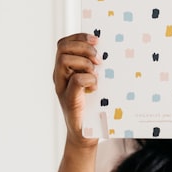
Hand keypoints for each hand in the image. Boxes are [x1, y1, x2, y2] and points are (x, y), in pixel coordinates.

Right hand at [54, 33, 100, 147]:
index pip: (65, 43)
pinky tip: (95, 88)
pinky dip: (89, 79)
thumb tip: (110, 52)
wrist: (86, 134)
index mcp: (65, 69)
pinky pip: (76, 80)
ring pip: (65, 59)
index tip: (97, 40)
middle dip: (83, 47)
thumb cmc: (93, 107)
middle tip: (98, 59)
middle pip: (62, 47)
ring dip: (84, 62)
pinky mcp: (69, 99)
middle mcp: (60, 76)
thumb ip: (95, 68)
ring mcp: (62, 87)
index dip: (79, 37)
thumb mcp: (95, 83)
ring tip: (96, 72)